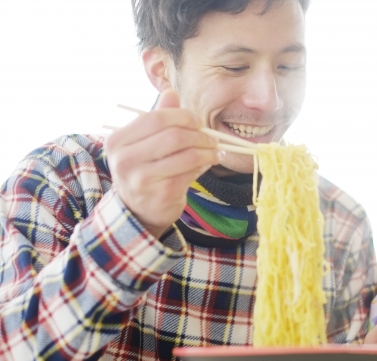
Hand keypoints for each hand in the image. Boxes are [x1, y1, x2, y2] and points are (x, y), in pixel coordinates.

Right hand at [105, 89, 224, 237]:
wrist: (137, 211)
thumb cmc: (144, 171)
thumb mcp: (144, 143)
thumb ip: (158, 118)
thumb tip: (171, 92)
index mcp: (119, 140)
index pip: (156, 118)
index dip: (183, 116)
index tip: (198, 121)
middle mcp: (125, 159)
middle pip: (173, 136)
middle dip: (199, 134)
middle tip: (212, 137)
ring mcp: (142, 178)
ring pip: (186, 155)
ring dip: (207, 151)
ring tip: (215, 150)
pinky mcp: (161, 194)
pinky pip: (190, 173)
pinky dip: (204, 165)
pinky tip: (210, 163)